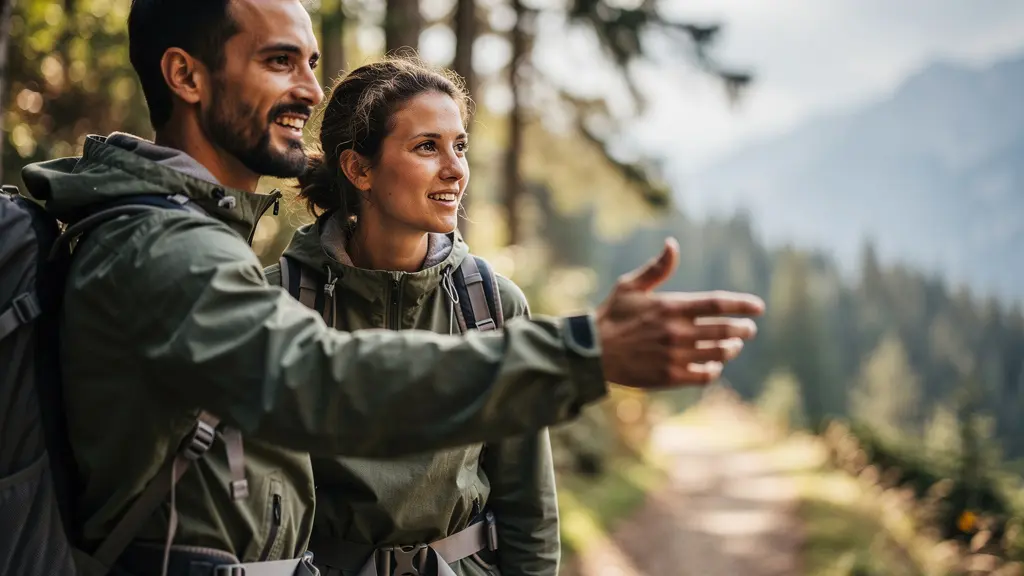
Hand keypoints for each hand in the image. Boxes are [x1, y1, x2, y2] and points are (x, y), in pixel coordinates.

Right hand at [595, 237, 764, 387]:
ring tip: (735, 345)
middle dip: (743, 329)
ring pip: (717, 353)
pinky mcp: (670, 376)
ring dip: (731, 348)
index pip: (717, 303)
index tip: (759, 307)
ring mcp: (675, 355)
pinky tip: (714, 365)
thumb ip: (656, 268)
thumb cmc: (611, 316)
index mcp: (671, 306)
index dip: (742, 304)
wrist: (592, 352)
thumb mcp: (630, 286)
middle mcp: (677, 331)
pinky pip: (703, 375)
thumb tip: (672, 244)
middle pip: (724, 330)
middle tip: (749, 328)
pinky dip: (714, 369)